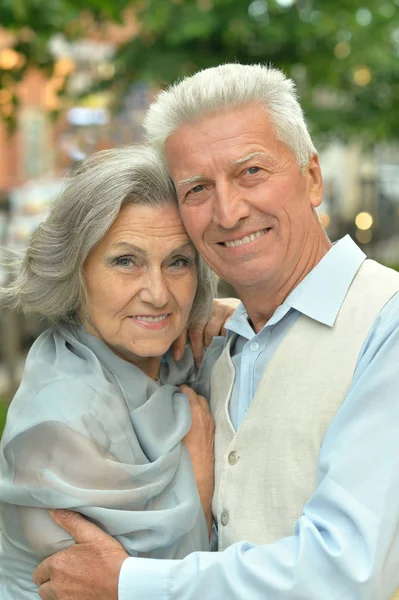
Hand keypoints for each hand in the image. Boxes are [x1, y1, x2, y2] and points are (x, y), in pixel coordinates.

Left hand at [33, 510, 127, 599]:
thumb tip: (53, 509)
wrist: (124, 584)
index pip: (39, 571)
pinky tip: (80, 593)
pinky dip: (68, 599)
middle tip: (66, 575)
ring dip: (57, 593)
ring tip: (73, 585)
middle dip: (50, 582)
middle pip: (43, 588)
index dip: (48, 568)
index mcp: (57, 565)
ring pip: (51, 599)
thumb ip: (70, 521)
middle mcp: (56, 586)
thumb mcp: (91, 534)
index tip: (61, 565)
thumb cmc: (109, 559)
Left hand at [172, 297, 239, 366]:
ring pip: (210, 332)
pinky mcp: (233, 312)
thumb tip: (181, 353)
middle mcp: (207, 306)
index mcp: (198, 308)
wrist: (247, 307)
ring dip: (210, 346)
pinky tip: (225, 345)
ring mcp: (220, 308)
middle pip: (196, 329)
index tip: (178, 357)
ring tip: (213, 354)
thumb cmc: (225, 319)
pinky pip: (225, 331)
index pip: (184, 325)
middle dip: (196, 349)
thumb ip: (199, 332)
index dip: (179, 342)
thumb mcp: (210, 322)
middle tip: (198, 363)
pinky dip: (224, 340)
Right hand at [180, 384, 214, 534]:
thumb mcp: (169, 438)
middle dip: (187, 395)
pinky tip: (188, 422)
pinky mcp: (213, 436)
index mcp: (195, 414)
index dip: (177, 391)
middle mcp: (206, 417)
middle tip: (173, 399)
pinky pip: (206, 417)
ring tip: (179, 409)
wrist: (197, 484)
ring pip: (203, 407)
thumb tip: (162, 408)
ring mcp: (211, 426)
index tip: (168, 392)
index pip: (188, 392)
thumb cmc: (181, 461)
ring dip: (193, 405)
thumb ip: (168, 420)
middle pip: (198, 397)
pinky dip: (198, 414)